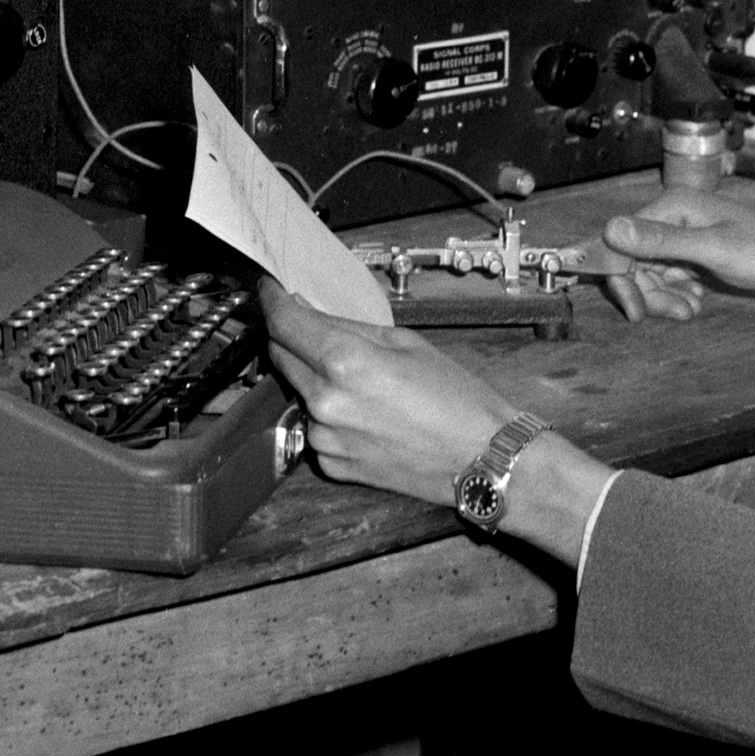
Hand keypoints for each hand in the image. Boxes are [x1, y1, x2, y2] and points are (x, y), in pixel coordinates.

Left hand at [259, 284, 519, 507]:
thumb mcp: (405, 343)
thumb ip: (348, 327)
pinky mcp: (332, 465)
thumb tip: (307, 311)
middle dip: (290, 336)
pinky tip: (367, 414)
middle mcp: (325, 403)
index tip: (271, 290)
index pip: (283, 323)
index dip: (273, 301)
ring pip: (298, 393)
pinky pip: (316, 427)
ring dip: (314, 378)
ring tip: (362, 381)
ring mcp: (325, 439)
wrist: (482, 457)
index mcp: (345, 363)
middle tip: (313, 326)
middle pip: (280, 356)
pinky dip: (329, 414)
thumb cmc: (456, 398)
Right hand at [600, 187, 754, 321]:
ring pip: (651, 274)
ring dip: (664, 298)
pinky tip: (696, 305)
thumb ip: (661, 241)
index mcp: (674, 206)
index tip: (634, 311)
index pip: (621, 242)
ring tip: (690, 311)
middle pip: (633, 261)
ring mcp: (688, 238)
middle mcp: (676, 218)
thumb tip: (610, 229)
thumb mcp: (714, 250)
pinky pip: (670, 280)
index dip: (620, 278)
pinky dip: (676, 296)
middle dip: (648, 293)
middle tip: (675, 315)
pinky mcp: (701, 257)